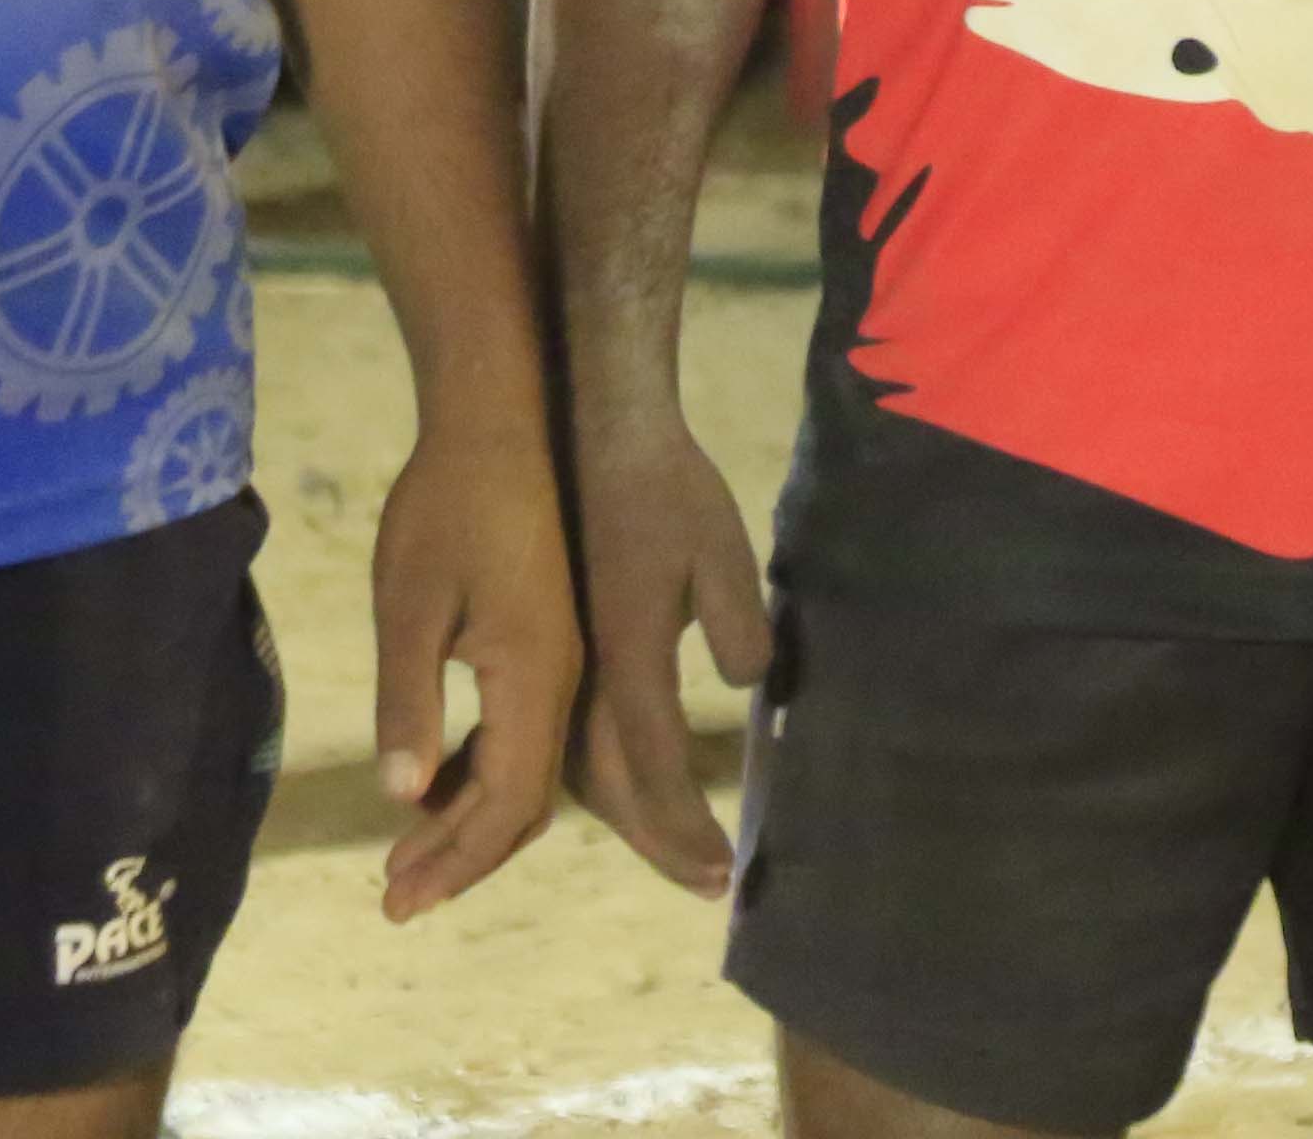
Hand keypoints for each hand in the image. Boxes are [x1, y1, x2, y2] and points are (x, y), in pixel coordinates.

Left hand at [368, 426, 578, 919]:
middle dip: (461, 856)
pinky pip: (522, 732)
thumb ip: (406, 701)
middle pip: (523, 801)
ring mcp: (561, 659)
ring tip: (405, 857)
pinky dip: (478, 772)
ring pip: (525, 769)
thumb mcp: (408, 603)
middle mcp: (564, 679)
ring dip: (468, 819)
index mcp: (536, 676)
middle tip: (395, 900)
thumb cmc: (444, 505)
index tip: (400, 901)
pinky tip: (433, 781)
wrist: (498, 421)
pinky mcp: (547, 640)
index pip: (507, 802)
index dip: (457, 859)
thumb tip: (402, 797)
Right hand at [558, 410, 770, 898]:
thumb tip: (750, 682)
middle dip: (663, 841)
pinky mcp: (561, 648)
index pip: (655, 766)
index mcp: (625, 653)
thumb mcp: (721, 548)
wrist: (592, 429)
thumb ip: (739, 620)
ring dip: (632, 817)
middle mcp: (584, 673)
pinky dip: (605, 779)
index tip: (722, 872)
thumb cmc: (667, 486)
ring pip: (584, 770)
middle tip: (712, 883)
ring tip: (679, 854)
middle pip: (614, 786)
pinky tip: (631, 793)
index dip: (686, 826)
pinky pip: (573, 736)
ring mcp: (565, 663)